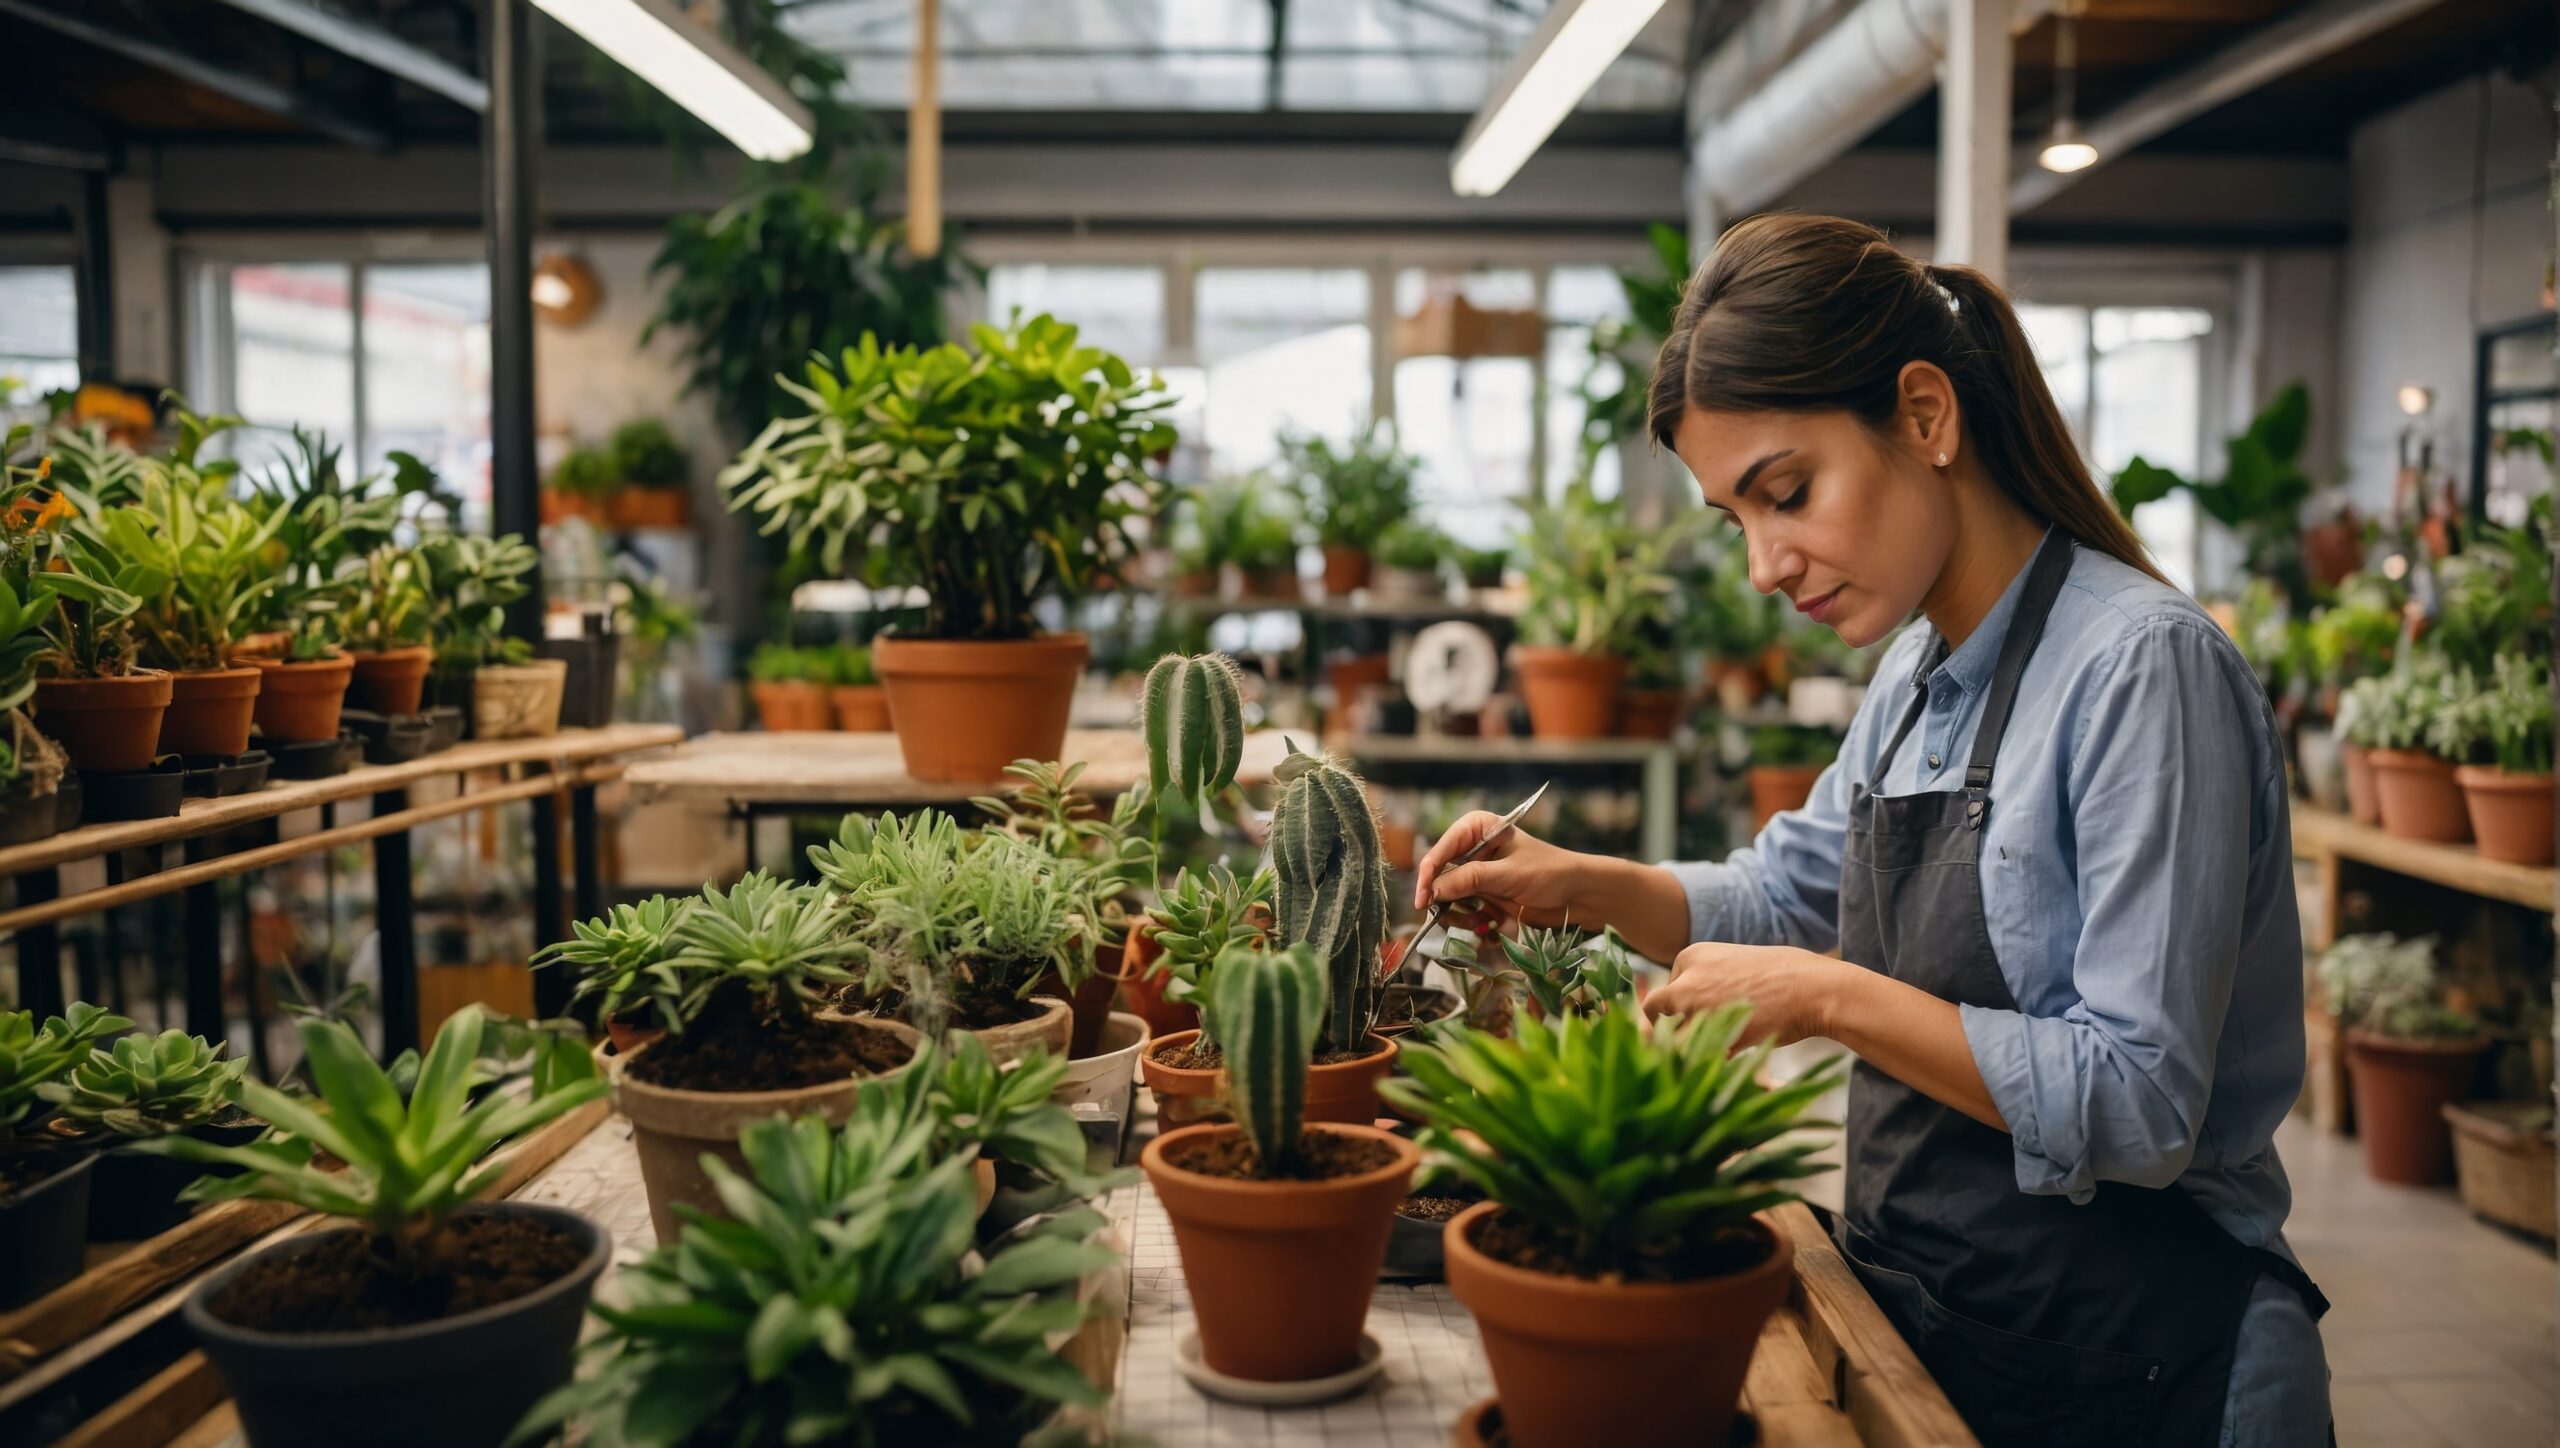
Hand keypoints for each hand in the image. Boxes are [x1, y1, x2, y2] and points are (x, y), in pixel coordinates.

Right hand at [1413, 811, 1592, 933]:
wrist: (1578, 896)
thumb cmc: (1549, 873)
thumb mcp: (1507, 874)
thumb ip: (1468, 880)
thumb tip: (1431, 891)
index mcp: (1476, 828)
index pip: (1440, 852)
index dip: (1427, 876)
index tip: (1423, 901)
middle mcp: (1472, 849)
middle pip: (1439, 878)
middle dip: (1446, 900)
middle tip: (1451, 917)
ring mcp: (1477, 875)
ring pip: (1449, 899)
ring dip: (1462, 915)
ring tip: (1485, 921)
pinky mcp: (1485, 896)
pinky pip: (1464, 912)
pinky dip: (1473, 922)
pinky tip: (1491, 924)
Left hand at [1644, 943, 1844, 1045]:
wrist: (1810, 988)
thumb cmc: (1778, 974)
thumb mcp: (1730, 962)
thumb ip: (1702, 980)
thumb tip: (1684, 1006)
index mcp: (1689, 956)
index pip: (1661, 991)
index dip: (1675, 1010)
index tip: (1695, 1018)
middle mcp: (1687, 981)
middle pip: (1655, 1013)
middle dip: (1665, 1030)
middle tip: (1686, 1041)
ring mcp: (1700, 1009)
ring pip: (1672, 1038)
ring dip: (1685, 1049)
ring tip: (1705, 1053)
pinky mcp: (1717, 1036)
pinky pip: (1699, 1057)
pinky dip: (1708, 1063)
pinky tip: (1728, 1059)